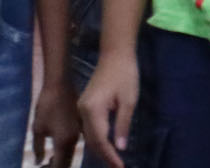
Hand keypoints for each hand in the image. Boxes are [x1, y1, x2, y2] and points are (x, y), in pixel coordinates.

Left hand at [32, 77, 80, 167]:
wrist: (60, 85)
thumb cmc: (47, 106)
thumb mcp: (37, 128)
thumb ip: (38, 148)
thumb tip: (39, 161)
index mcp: (64, 143)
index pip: (60, 167)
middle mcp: (75, 141)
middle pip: (68, 163)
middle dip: (56, 167)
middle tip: (44, 166)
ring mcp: (79, 134)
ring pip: (71, 155)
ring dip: (61, 161)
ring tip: (48, 160)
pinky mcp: (80, 128)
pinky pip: (73, 146)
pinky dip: (65, 152)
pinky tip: (56, 149)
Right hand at [78, 50, 139, 167]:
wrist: (115, 54)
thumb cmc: (125, 75)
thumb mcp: (129, 101)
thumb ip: (123, 125)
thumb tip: (120, 147)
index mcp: (92, 110)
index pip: (100, 140)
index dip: (109, 156)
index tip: (119, 167)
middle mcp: (82, 110)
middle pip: (91, 140)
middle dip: (104, 155)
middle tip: (117, 167)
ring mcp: (81, 107)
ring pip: (88, 135)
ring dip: (99, 149)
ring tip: (112, 160)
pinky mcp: (84, 105)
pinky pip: (88, 127)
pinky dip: (96, 139)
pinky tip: (106, 145)